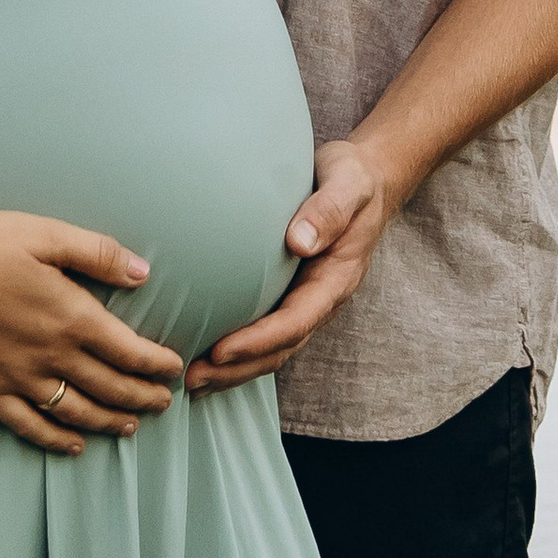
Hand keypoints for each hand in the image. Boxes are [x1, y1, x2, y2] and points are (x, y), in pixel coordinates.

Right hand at [0, 211, 183, 453]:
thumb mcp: (44, 233)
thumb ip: (96, 254)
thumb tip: (143, 272)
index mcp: (71, 316)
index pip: (128, 351)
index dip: (156, 365)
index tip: (175, 371)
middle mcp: (51, 356)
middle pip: (109, 387)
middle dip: (142, 397)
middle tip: (163, 404)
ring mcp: (19, 379)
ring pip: (77, 412)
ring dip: (109, 421)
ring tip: (130, 426)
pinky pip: (31, 426)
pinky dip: (57, 439)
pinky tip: (73, 444)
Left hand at [185, 137, 394, 396]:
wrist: (366, 178)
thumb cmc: (354, 179)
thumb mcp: (348, 184)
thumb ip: (329, 211)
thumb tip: (299, 242)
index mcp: (336, 279)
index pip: (295, 321)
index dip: (258, 341)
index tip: (220, 351)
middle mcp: (321, 298)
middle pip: (279, 348)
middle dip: (237, 369)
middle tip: (191, 378)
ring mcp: (306, 299)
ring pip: (271, 347)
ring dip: (234, 369)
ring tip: (192, 379)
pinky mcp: (290, 292)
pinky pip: (266, 329)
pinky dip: (239, 350)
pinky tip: (207, 352)